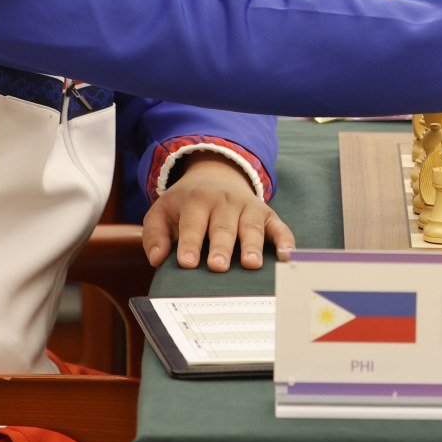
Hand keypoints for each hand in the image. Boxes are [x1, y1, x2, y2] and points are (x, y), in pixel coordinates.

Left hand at [141, 156, 294, 271]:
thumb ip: (154, 234)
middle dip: (221, 246)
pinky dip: (285, 240)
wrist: (216, 175)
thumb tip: (157, 258)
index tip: (187, 263)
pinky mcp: (267, 214)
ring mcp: (249, 207)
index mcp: (197, 200)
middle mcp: (225, 202)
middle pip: (223, 226)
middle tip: (218, 266)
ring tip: (251, 264)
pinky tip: (286, 256)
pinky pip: (279, 226)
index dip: (190, 243)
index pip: (193, 223)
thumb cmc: (186, 203)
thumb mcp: (162, 211)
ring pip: (252, 227)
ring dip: (252, 245)